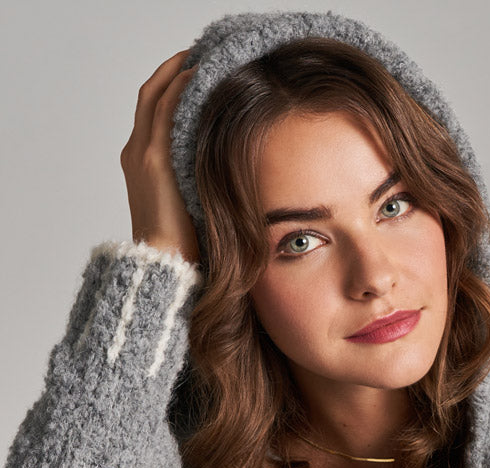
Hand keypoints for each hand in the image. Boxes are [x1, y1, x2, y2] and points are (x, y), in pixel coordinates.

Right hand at [120, 49, 200, 265]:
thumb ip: (197, 180)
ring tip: (203, 58)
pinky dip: (181, 88)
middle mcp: (136, 152)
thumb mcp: (190, 203)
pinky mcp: (154, 160)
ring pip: (156, 96)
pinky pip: (167, 111)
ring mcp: (142, 154)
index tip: (193, 74)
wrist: (163, 266)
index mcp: (141, 163)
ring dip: (178, 72)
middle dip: (172, 70)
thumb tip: (228, 172)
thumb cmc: (182, 247)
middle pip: (150, 94)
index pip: (153, 111)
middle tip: (199, 55)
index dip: (170, 87)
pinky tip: (200, 77)